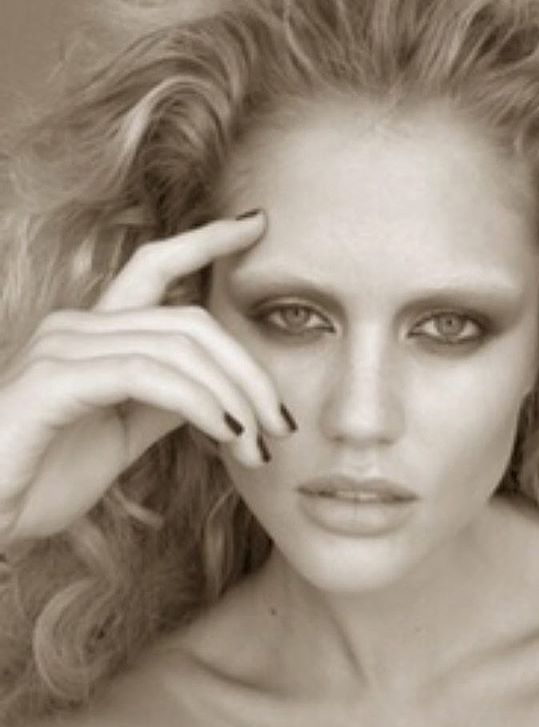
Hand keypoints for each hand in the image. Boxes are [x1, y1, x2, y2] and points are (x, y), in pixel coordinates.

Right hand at [0, 212, 292, 549]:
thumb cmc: (43, 477)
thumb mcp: (121, 435)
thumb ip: (164, 401)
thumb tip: (217, 389)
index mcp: (95, 334)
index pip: (155, 267)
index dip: (207, 240)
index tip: (256, 224)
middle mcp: (78, 327)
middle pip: (192, 321)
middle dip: (249, 371)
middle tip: (282, 424)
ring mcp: (63, 348)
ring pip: (178, 347)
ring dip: (232, 398)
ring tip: (259, 445)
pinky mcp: (55, 380)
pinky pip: (147, 375)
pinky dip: (198, 402)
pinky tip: (225, 432)